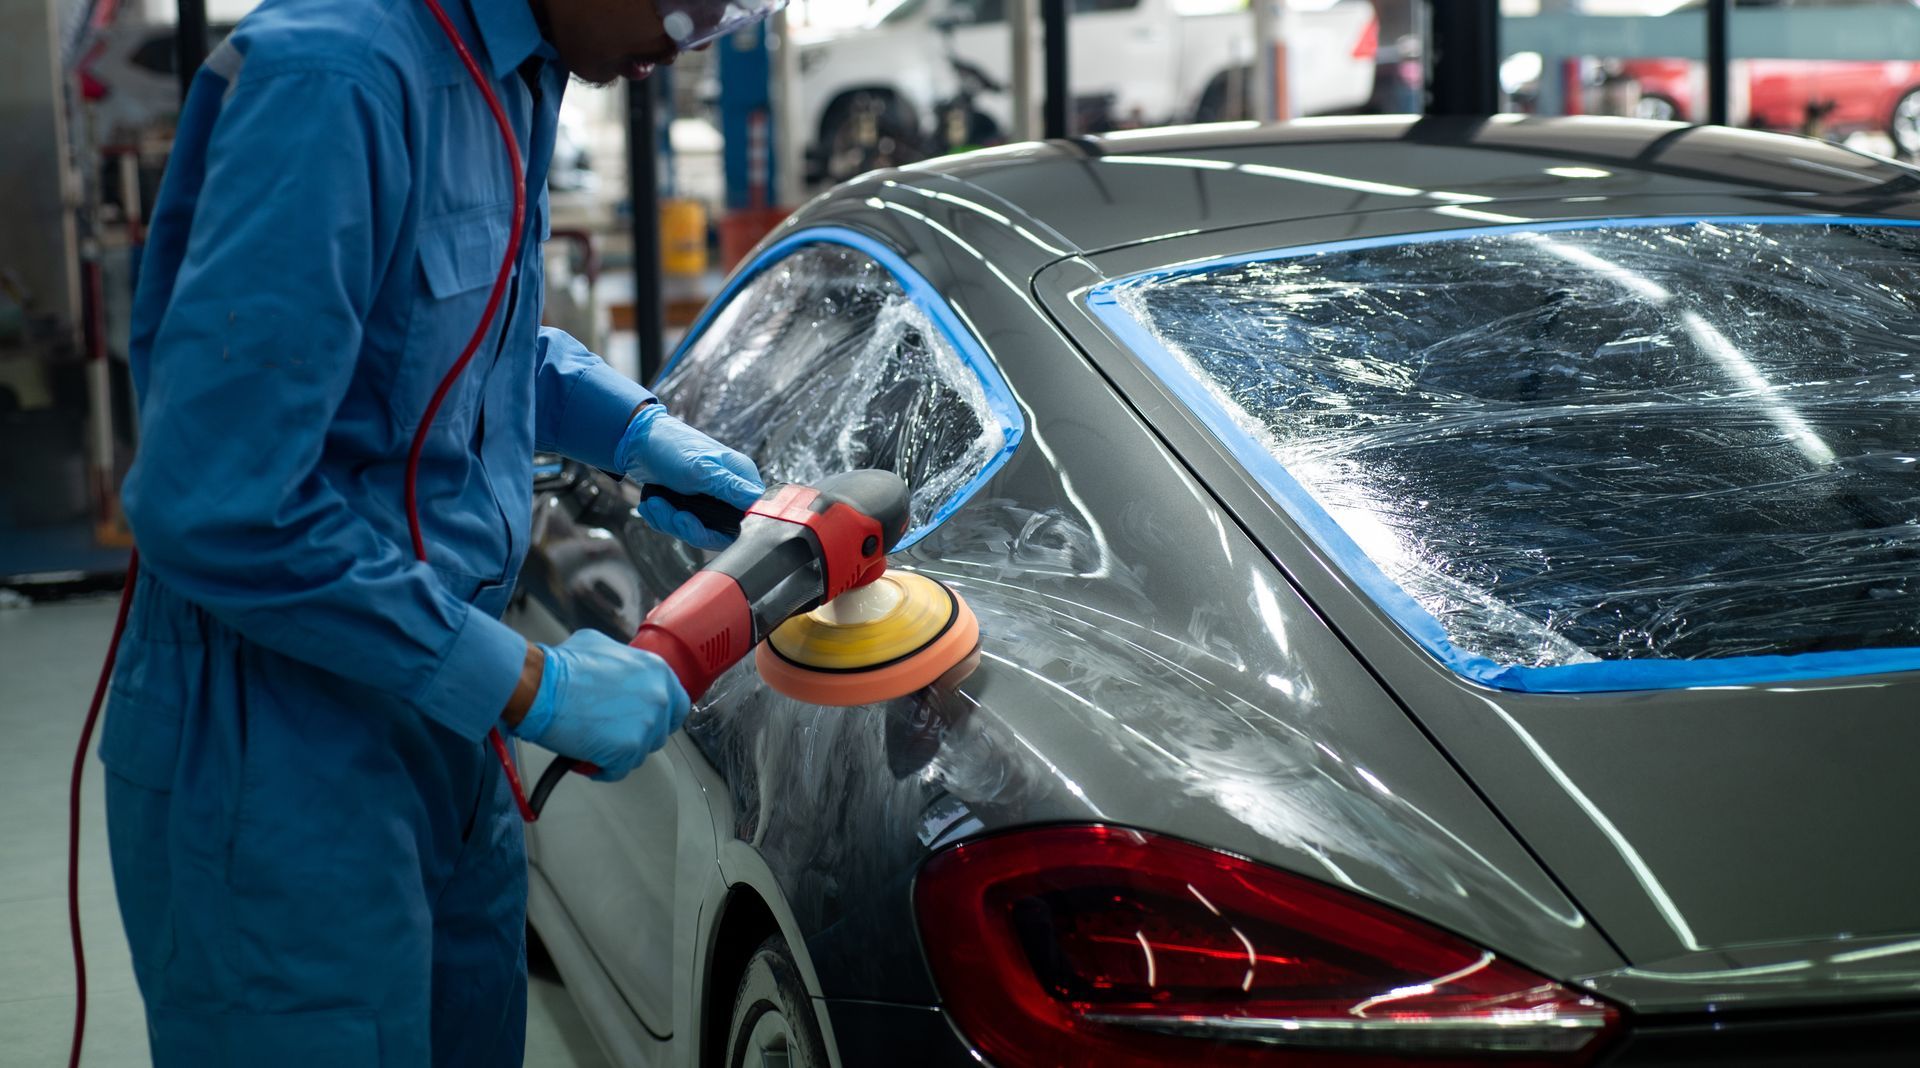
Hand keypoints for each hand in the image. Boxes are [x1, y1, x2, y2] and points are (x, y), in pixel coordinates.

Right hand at [508, 629, 690, 781]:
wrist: (538, 687)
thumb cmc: (561, 667)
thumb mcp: (601, 646)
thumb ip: (624, 663)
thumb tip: (622, 674)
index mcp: (657, 672)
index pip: (677, 704)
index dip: (659, 717)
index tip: (644, 722)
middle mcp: (659, 697)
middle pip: (659, 732)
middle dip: (636, 736)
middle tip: (610, 733)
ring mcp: (646, 725)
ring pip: (640, 753)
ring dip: (618, 753)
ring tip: (591, 741)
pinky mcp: (628, 749)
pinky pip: (619, 770)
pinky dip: (602, 769)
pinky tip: (585, 757)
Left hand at [618, 402, 763, 550]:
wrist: (636, 441)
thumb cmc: (671, 447)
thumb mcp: (701, 470)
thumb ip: (731, 489)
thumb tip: (759, 504)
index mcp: (741, 478)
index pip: (750, 516)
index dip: (730, 529)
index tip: (703, 526)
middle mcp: (729, 490)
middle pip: (721, 530)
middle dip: (691, 528)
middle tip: (674, 515)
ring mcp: (709, 498)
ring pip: (698, 530)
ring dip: (671, 522)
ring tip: (655, 503)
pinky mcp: (691, 504)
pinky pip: (682, 525)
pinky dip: (663, 519)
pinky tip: (651, 505)